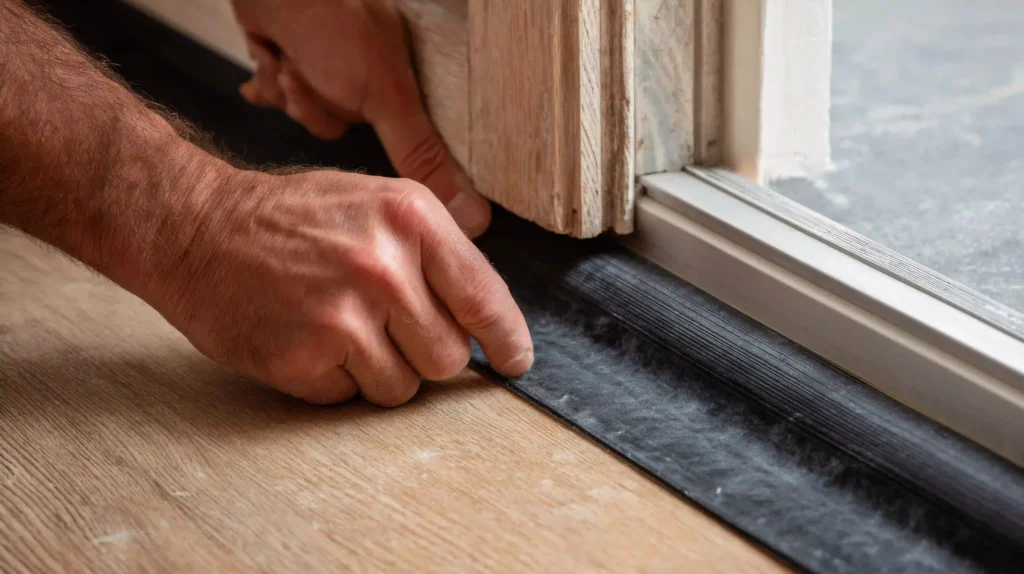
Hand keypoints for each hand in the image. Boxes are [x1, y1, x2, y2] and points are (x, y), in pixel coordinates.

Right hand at [154, 167, 532, 405]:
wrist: (197, 229)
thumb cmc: (292, 217)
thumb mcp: (375, 201)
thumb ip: (435, 248)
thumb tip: (488, 312)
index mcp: (410, 218)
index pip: (484, 298)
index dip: (507, 339)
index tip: (515, 360)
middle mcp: (382, 266)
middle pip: (448, 357)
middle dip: (426, 353)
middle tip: (387, 327)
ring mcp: (342, 316)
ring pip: (403, 387)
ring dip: (380, 371)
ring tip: (341, 328)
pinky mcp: (303, 358)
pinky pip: (350, 398)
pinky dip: (336, 381)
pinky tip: (310, 340)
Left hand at [230, 0, 491, 236]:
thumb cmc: (333, 18)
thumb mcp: (388, 96)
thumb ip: (423, 156)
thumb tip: (473, 214)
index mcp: (405, 73)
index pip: (404, 135)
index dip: (381, 132)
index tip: (364, 114)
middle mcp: (371, 70)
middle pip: (348, 126)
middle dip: (322, 107)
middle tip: (317, 75)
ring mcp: (331, 64)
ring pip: (312, 115)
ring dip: (293, 92)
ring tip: (291, 58)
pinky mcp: (294, 60)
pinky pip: (283, 95)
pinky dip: (271, 80)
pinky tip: (274, 56)